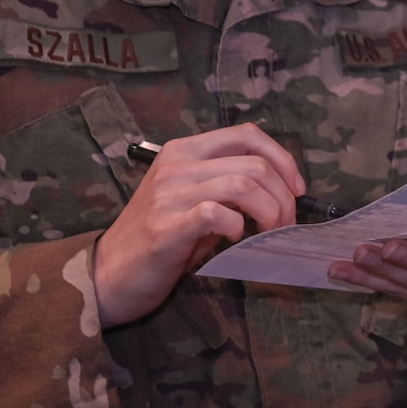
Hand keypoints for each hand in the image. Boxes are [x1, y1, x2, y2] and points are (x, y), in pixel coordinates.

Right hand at [93, 124, 303, 326]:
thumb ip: (228, 187)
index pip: (246, 134)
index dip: (282, 158)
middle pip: (254, 163)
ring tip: (269, 233)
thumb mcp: (193, 200)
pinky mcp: (166, 225)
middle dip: (284, 196)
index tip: (297, 189)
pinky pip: (218, 214)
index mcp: (184, 150)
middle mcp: (177, 164)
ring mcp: (169, 193)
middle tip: (286, 224)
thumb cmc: (159, 238)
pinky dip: (239, 227)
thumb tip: (281, 191)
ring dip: (270, 212)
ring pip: (243, 185)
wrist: (109, 273)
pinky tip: (236, 240)